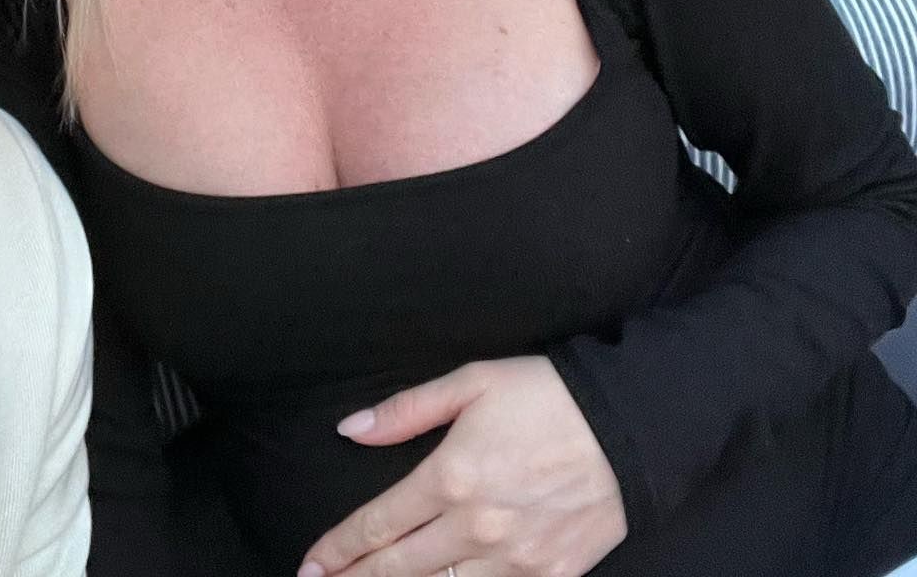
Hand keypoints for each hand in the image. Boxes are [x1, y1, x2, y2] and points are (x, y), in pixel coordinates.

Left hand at [296, 356, 626, 576]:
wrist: (630, 426)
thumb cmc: (547, 395)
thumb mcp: (471, 382)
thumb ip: (406, 411)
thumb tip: (350, 430)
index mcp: (451, 477)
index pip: (378, 525)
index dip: (338, 549)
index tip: (310, 565)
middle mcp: (478, 529)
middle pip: (401, 571)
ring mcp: (517, 562)